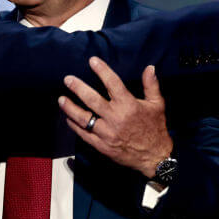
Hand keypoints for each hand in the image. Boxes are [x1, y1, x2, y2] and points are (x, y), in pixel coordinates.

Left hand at [58, 58, 172, 177]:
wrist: (155, 157)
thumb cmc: (156, 128)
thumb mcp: (157, 105)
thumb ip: (151, 85)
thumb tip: (150, 67)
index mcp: (129, 105)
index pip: (112, 83)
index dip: (102, 70)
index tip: (92, 61)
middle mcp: (116, 118)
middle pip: (92, 99)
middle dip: (78, 88)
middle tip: (68, 79)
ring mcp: (107, 133)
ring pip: (84, 118)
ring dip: (70, 108)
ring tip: (61, 99)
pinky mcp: (102, 145)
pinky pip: (84, 134)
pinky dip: (74, 125)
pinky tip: (68, 118)